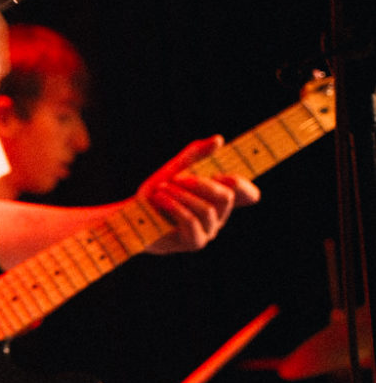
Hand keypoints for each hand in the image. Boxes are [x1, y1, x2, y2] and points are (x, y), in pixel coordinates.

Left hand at [139, 138, 258, 251]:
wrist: (134, 216)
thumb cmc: (158, 193)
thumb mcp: (175, 169)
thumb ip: (195, 155)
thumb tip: (218, 139)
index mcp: (219, 198)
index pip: (248, 194)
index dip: (244, 185)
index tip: (225, 175)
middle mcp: (219, 216)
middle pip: (226, 196)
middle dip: (201, 183)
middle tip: (178, 177)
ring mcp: (209, 231)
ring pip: (207, 209)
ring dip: (181, 194)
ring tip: (162, 189)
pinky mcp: (194, 242)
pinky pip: (191, 221)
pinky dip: (174, 206)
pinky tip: (160, 199)